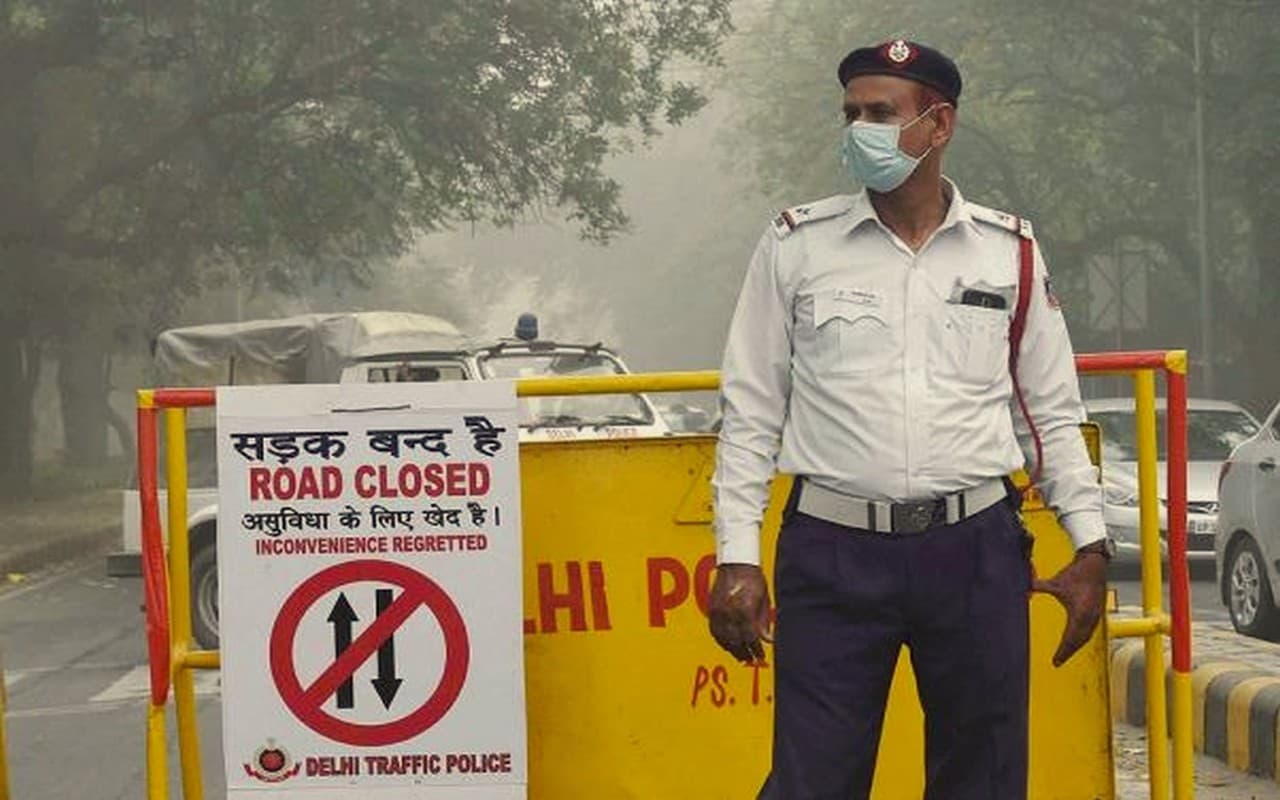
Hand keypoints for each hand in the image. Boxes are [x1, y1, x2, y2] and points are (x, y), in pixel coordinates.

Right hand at [708, 563, 771, 664]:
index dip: (755, 649)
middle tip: (751, 659)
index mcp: (744, 609)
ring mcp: (718, 611)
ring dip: (732, 649)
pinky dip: (721, 640)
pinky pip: (714, 630)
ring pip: (723, 638)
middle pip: (736, 641)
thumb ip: (764, 621)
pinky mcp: (712, 608)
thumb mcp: (764, 599)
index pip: (750, 637)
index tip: (760, 656)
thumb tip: (767, 640)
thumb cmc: (753, 578)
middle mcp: (729, 612)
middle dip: (744, 652)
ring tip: (740, 655)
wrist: (736, 562)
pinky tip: (728, 644)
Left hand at [1032, 551, 1107, 666]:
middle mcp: (1089, 617)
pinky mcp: (1098, 612)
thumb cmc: (1077, 572)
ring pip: (1086, 637)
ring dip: (1076, 647)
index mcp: (1079, 613)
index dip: (1062, 652)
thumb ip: (1038, 586)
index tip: (1055, 661)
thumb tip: (1023, 588)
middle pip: (1078, 642)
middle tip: (1058, 661)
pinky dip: (1083, 638)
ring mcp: (1096, 615)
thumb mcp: (1056, 582)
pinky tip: (1077, 641)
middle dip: (1068, 653)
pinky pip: (1091, 630)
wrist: (1094, 563)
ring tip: (1066, 654)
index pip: (1070, 639)